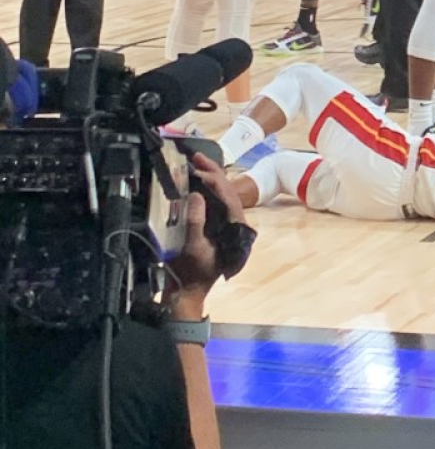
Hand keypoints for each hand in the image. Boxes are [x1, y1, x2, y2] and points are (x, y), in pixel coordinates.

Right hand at [167, 152, 244, 310]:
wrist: (185, 292)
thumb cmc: (190, 273)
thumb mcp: (192, 248)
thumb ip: (196, 222)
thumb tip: (196, 194)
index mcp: (235, 228)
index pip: (230, 197)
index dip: (216, 180)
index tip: (200, 169)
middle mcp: (233, 223)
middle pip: (227, 191)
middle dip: (212, 172)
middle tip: (196, 157)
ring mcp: (223, 224)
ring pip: (220, 194)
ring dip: (208, 177)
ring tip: (194, 162)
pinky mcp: (213, 225)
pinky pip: (212, 201)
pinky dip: (203, 188)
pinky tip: (193, 179)